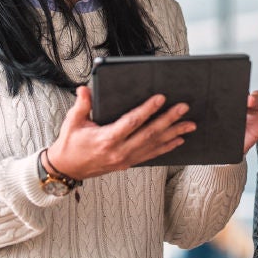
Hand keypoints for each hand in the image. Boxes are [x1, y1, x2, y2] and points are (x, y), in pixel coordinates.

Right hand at [46, 86, 194, 179]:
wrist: (67, 168)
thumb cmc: (70, 144)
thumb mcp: (73, 122)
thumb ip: (82, 104)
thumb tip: (85, 89)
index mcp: (107, 139)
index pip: (132, 122)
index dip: (148, 109)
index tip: (161, 98)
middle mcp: (119, 151)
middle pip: (149, 133)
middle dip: (169, 120)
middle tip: (183, 108)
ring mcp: (125, 159)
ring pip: (154, 145)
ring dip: (173, 133)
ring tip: (189, 124)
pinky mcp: (128, 163)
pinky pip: (151, 155)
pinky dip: (166, 147)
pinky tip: (178, 140)